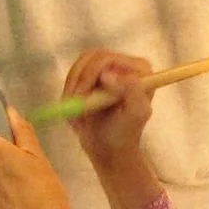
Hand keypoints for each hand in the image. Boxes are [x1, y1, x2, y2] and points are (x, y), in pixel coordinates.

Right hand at [62, 50, 161, 208]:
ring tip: (76, 113)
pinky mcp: (92, 77)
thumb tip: (108, 75)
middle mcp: (124, 65)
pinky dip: (68, 93)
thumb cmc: (124, 134)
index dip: (90, 75)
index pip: (107, 59)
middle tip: (73, 104)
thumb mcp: (135, 114)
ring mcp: (107, 70)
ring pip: (79, 66)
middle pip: (90, 58)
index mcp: (139, 70)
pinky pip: (73, 76)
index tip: (82, 97)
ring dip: (72, 89)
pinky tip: (77, 110)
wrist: (109, 149)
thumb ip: (131, 90)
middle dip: (78, 82)